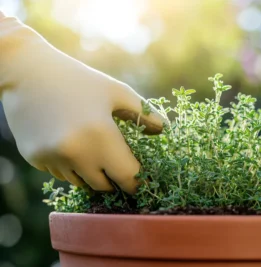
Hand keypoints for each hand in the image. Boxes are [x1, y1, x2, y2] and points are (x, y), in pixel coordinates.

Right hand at [0, 16, 163, 193]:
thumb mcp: (116, 91)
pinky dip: (71, 167)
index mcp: (101, 136)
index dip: (138, 181)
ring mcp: (52, 158)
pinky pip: (61, 173)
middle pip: (104, 186)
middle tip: (120, 168)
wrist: (27, 71)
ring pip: (82, 183)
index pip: (127, 176)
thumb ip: (144, 113)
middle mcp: (75, 153)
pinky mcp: (34, 158)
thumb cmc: (80, 80)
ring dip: (93, 175)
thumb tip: (164, 131)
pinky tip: (71, 145)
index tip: (143, 180)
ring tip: (96, 154)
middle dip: (115, 181)